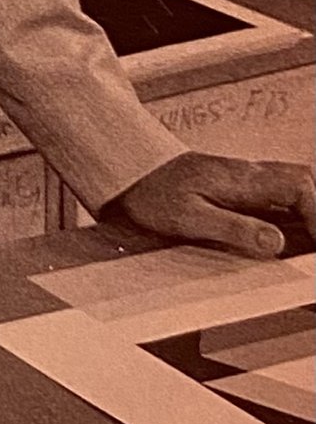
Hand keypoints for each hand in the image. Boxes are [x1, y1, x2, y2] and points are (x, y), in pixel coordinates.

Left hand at [105, 151, 315, 255]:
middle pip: (302, 184)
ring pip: (290, 191)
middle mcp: (250, 176)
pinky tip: (278, 241)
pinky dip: (285, 218)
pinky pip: (272, 199)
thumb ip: (232, 227)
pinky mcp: (235, 190)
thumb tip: (277, 242)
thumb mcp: (188, 216)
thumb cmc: (152, 193)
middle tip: (311, 250)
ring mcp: (244, 181)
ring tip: (302, 250)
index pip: (300, 187)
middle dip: (315, 213)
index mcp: (243, 179)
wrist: (126, 173)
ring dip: (303, 215)